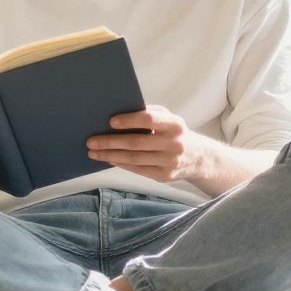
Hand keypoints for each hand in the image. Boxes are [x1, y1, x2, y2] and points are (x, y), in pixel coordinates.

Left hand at [86, 105, 207, 183]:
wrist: (198, 158)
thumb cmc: (175, 133)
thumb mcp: (169, 119)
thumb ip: (150, 115)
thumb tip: (119, 115)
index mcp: (174, 124)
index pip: (149, 120)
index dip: (129, 120)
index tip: (110, 122)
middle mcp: (174, 143)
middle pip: (137, 142)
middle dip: (111, 142)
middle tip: (91, 141)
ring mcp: (169, 161)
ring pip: (134, 159)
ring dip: (111, 155)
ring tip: (94, 152)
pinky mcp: (164, 175)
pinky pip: (137, 169)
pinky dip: (121, 164)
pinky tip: (109, 160)